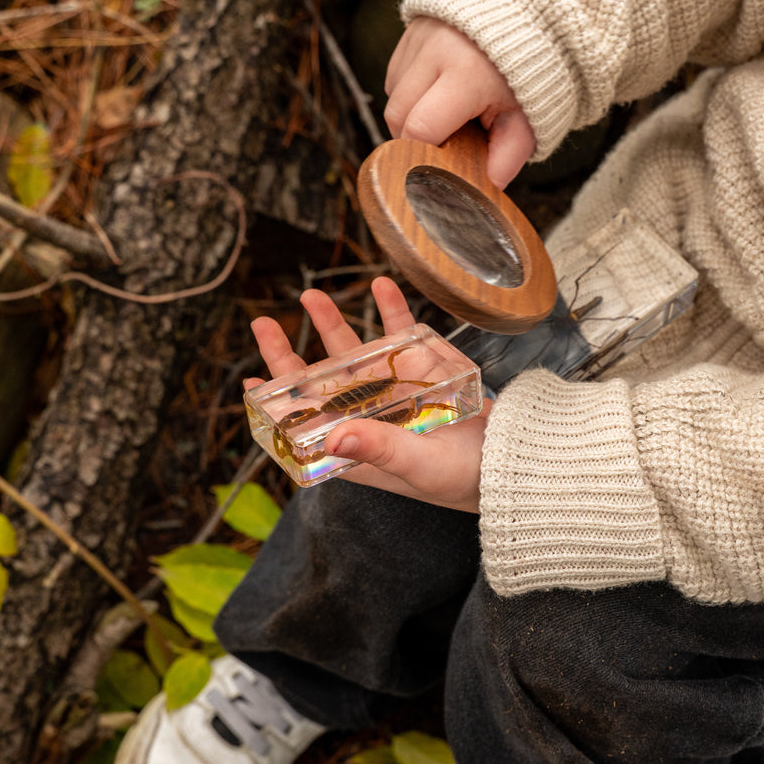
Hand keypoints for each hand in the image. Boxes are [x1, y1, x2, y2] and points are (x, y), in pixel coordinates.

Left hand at [246, 277, 488, 511]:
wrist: (514, 460)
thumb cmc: (463, 478)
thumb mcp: (418, 466)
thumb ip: (379, 449)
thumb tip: (332, 436)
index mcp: (359, 447)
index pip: (305, 425)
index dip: (276, 405)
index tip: (248, 382)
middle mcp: (370, 415)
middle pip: (319, 382)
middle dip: (289, 354)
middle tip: (262, 324)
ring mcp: (396, 389)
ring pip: (353, 352)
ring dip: (332, 323)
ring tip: (310, 296)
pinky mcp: (426, 368)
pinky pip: (402, 334)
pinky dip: (391, 310)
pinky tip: (380, 285)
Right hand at [384, 17, 535, 188]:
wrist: (530, 13)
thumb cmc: (529, 73)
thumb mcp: (527, 117)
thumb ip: (508, 155)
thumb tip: (487, 187)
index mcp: (467, 74)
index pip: (419, 129)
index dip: (424, 154)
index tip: (440, 163)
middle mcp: (436, 49)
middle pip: (397, 115)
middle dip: (413, 138)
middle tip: (442, 145)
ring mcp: (421, 35)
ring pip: (393, 94)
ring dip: (410, 114)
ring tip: (444, 115)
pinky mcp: (412, 28)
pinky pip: (396, 74)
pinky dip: (410, 91)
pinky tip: (437, 92)